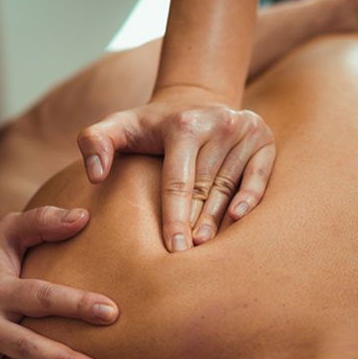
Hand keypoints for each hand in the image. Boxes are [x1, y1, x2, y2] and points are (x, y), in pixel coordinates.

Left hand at [77, 87, 275, 251]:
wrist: (192, 100)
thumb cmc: (150, 125)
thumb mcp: (117, 125)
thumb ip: (94, 142)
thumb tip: (96, 175)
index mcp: (183, 124)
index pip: (177, 182)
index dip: (173, 219)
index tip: (171, 251)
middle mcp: (218, 123)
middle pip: (204, 188)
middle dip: (194, 225)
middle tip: (185, 258)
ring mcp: (244, 130)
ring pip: (229, 187)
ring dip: (217, 220)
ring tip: (204, 249)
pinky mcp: (263, 139)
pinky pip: (259, 176)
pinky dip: (251, 198)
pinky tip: (238, 219)